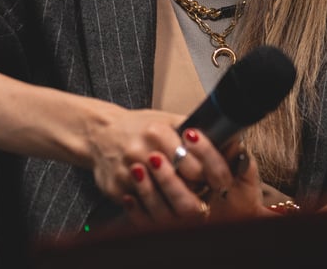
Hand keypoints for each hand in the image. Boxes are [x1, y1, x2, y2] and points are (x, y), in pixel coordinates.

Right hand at [120, 129, 265, 227]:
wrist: (99, 133)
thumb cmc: (139, 128)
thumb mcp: (167, 119)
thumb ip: (194, 128)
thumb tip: (227, 138)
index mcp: (157, 131)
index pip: (193, 164)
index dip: (209, 175)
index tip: (216, 179)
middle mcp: (140, 151)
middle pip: (179, 186)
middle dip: (195, 192)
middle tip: (202, 190)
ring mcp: (126, 172)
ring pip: (161, 202)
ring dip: (176, 201)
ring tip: (184, 196)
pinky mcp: (116, 189)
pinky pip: (142, 207)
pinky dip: (154, 206)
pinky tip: (160, 199)